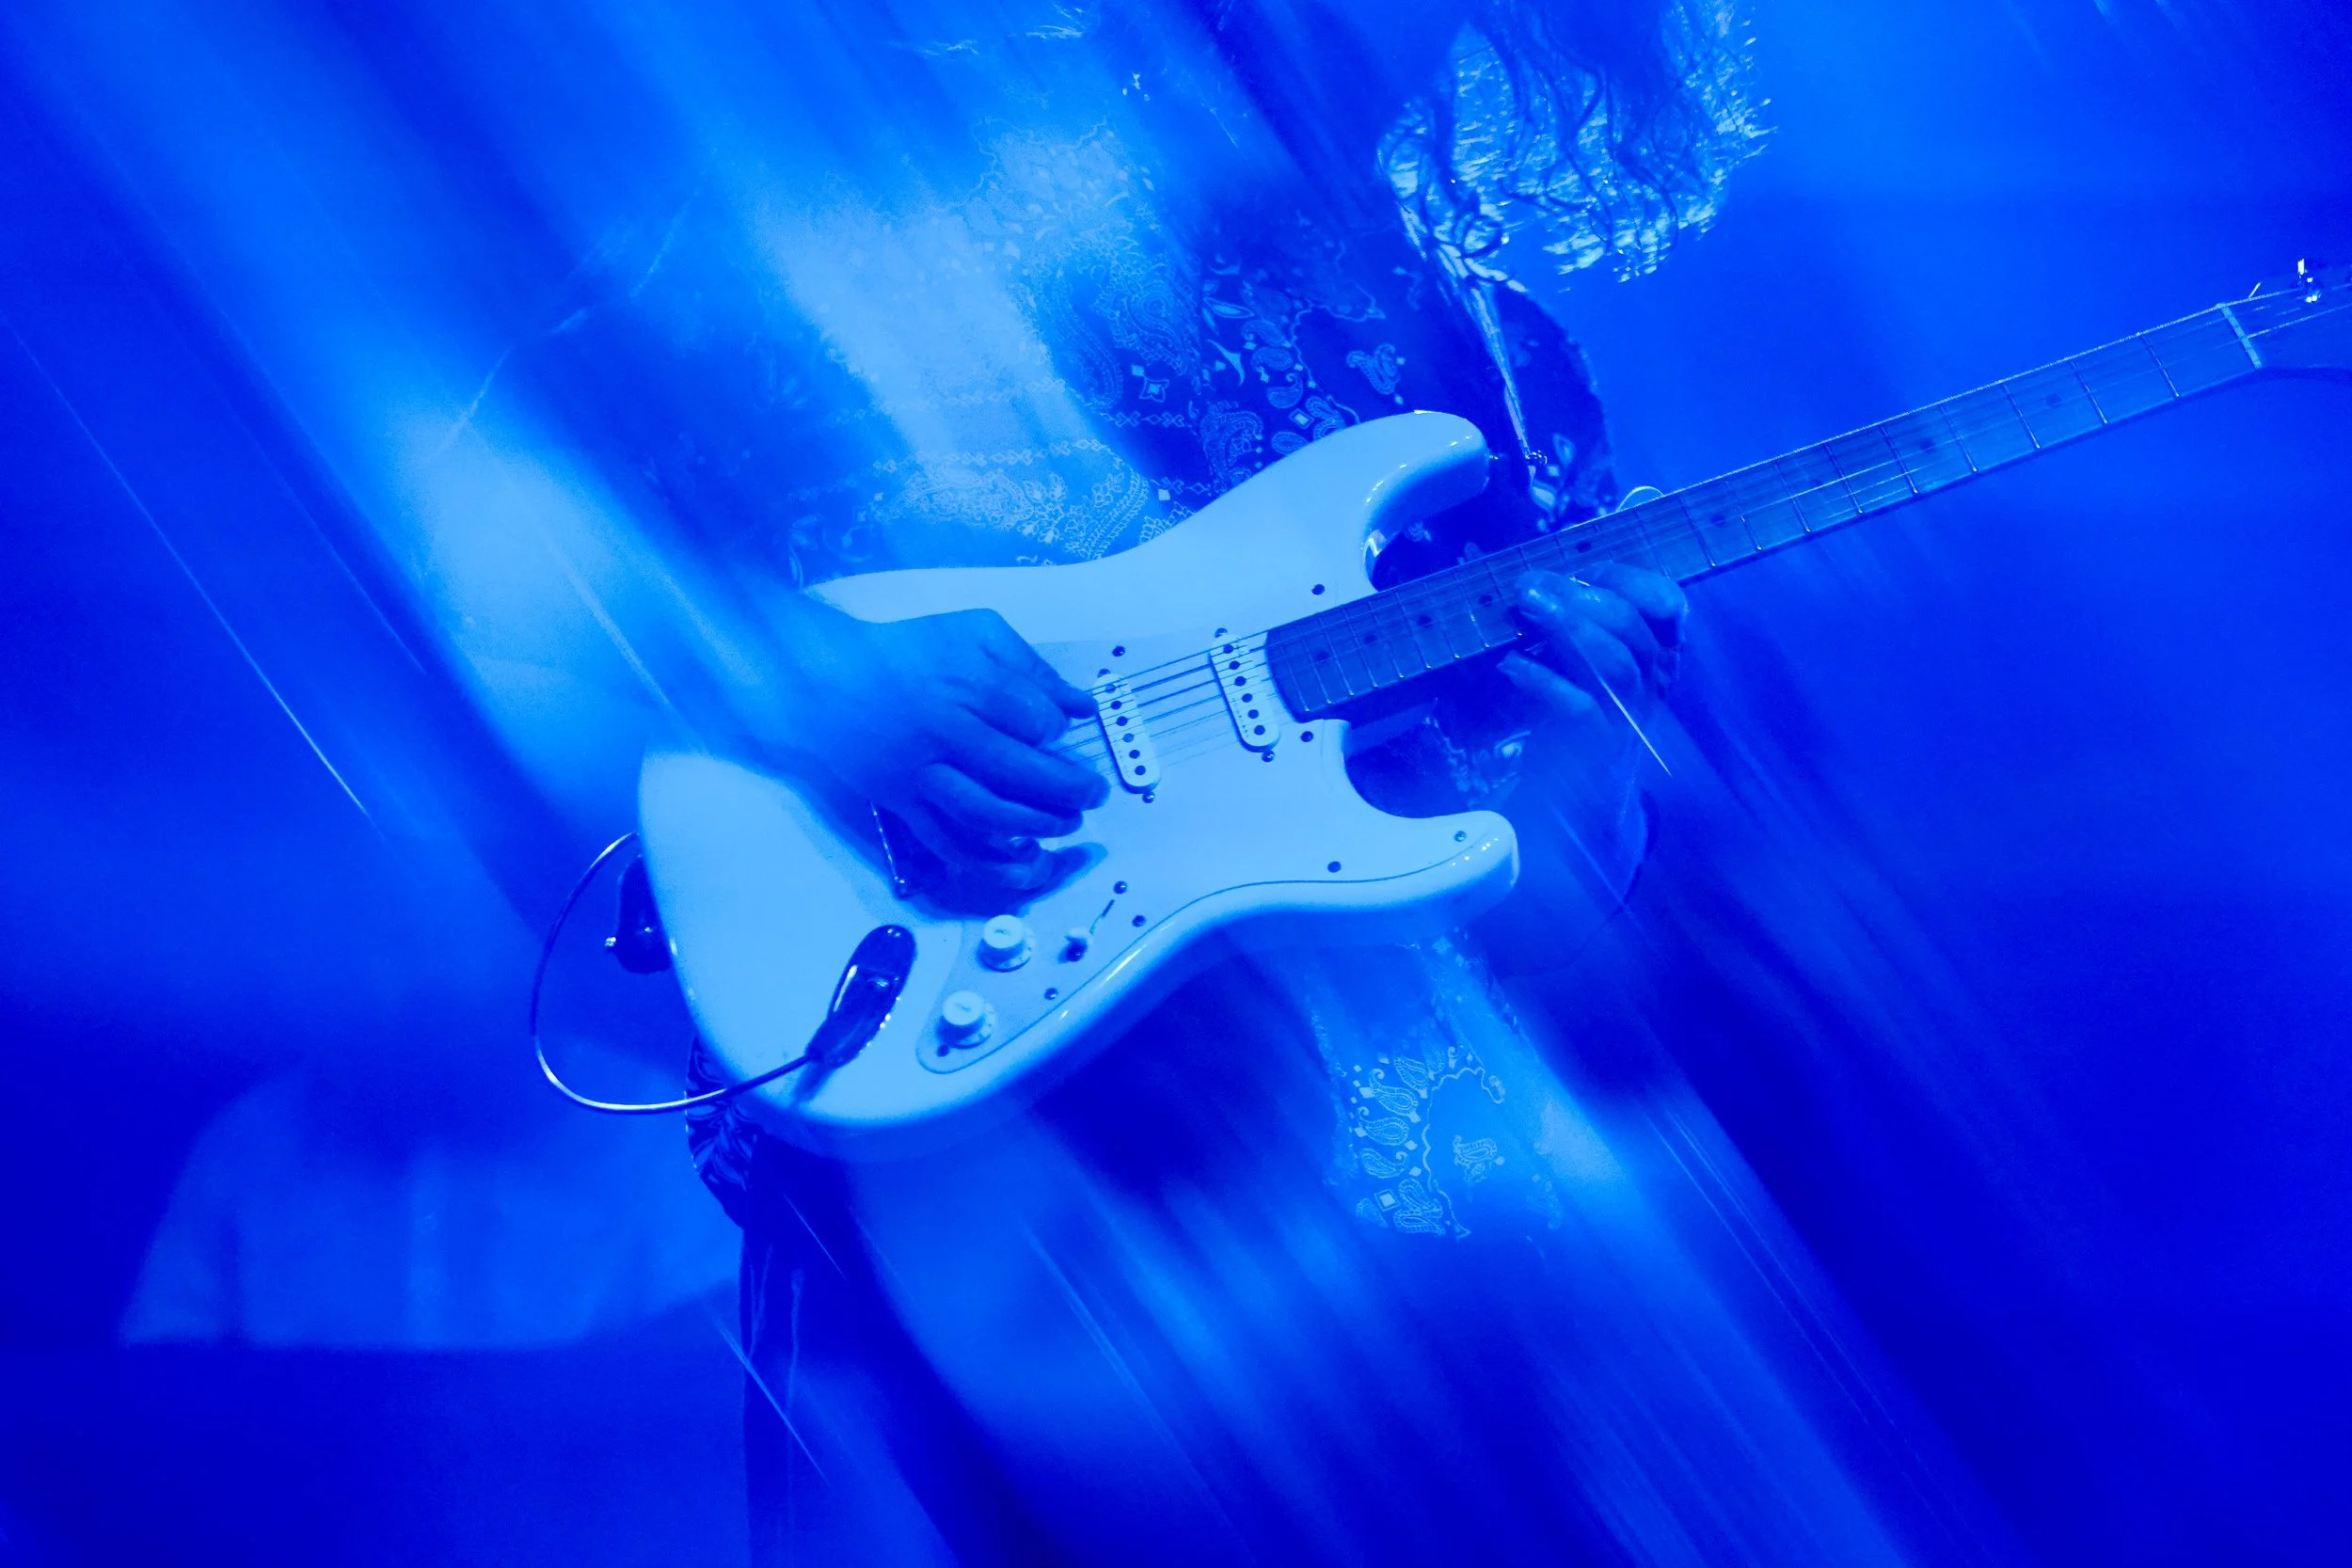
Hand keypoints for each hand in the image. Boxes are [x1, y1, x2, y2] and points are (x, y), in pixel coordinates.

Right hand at [762, 599, 1108, 889]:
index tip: (1057, 732)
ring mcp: (920, 775)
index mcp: (966, 683)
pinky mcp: (903, 805)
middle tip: (1094, 793)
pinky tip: (1025, 862)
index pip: (1033, 718)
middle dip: (1067, 788)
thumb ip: (1031, 666)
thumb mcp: (974, 632)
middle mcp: (943, 732)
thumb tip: (1082, 705)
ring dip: (1036, 826)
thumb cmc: (909, 652)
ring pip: (985, 814)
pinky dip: (991, 861)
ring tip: (1067, 824)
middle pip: (1016, 771)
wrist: (826, 680)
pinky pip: (949, 843)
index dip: (1056, 731)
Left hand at [1502, 563, 1687, 758]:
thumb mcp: (1586, 666)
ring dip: (1568, 629)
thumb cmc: (1581, 718)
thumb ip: (1576, 629)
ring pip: (1615, 664)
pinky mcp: (1600, 748)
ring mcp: (1628, 716)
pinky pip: (1579, 708)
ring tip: (1526, 609)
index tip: (1578, 571)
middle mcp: (1650, 682)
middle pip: (1632, 627)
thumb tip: (1533, 586)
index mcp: (1653, 655)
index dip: (1622, 579)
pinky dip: (1544, 681)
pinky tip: (1512, 665)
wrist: (1583, 798)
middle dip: (1579, 597)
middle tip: (1529, 586)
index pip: (1664, 602)